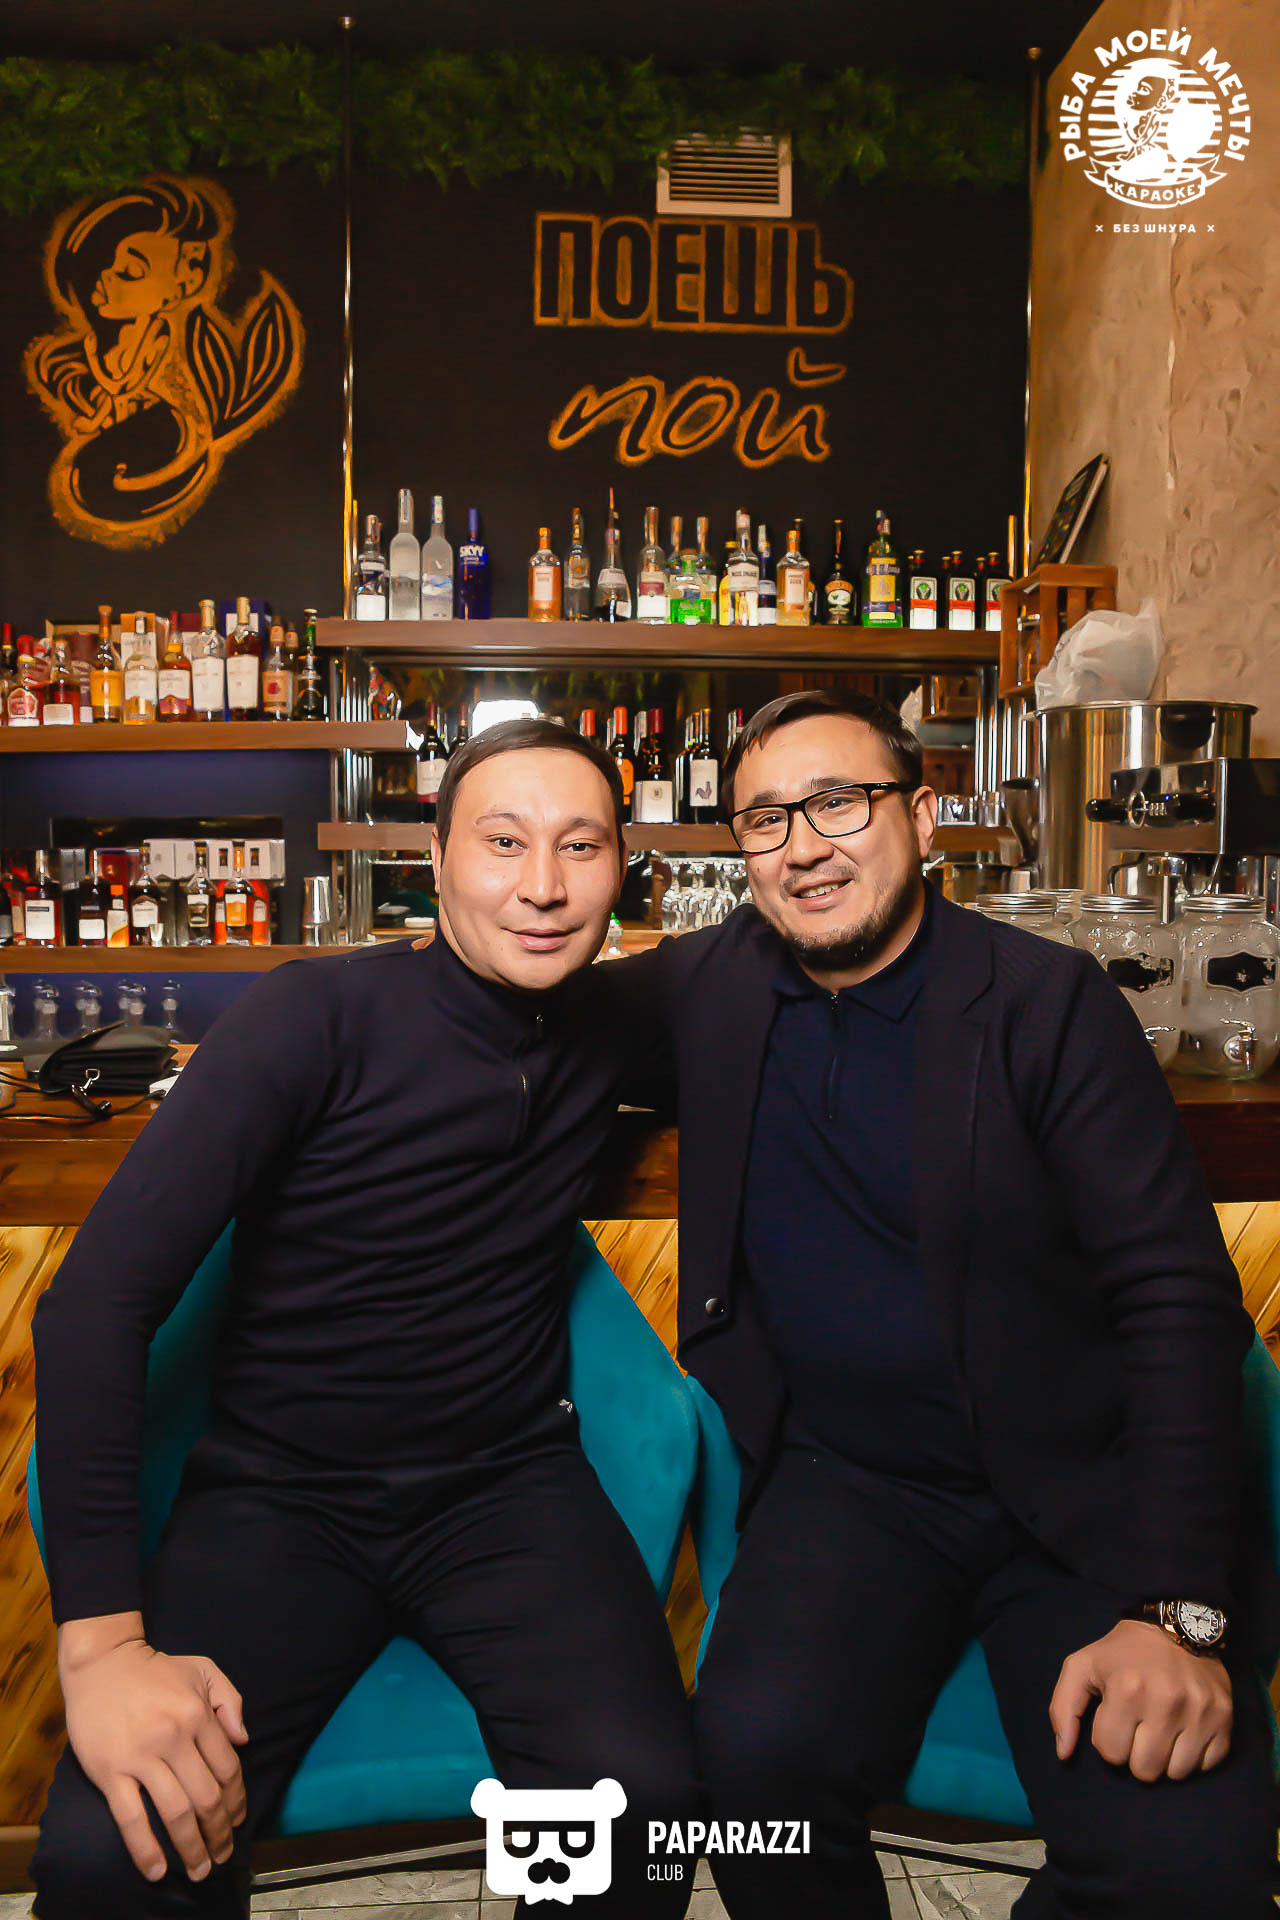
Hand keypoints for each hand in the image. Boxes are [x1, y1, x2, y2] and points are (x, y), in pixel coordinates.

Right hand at [60, 1632, 247, 1882]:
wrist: (103, 1663)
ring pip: (175, 1812)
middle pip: (206, 1797)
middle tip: (223, 1856)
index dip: (237, 1801)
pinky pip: (131, 1818)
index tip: (238, 1822)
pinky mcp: (110, 1771)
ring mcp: (140, 1756)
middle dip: (219, 1833)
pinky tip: (158, 1869)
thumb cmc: (156, 1669)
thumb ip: (230, 1701)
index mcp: (197, 1713)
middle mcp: (174, 1736)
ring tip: (200, 1869)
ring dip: (192, 1848)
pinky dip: (146, 1848)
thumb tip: (244, 1741)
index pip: (227, 1769)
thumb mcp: (203, 1669)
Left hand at [1049, 1619, 1231, 1780]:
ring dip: (1166, 1759)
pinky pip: (1207, 1765)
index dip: (1109, 1740)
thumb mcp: (1082, 1666)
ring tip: (1161, 1731)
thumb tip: (1063, 1755)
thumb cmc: (1124, 1652)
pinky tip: (1185, 1731)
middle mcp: (1166, 1702)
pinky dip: (1194, 1756)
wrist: (1177, 1625)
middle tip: (1139, 1729)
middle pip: (1145, 1771)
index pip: (1111, 1754)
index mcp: (1126, 1689)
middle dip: (1136, 1755)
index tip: (1116, 1720)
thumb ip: (1063, 1708)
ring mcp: (1200, 1712)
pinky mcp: (1225, 1719)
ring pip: (1176, 1774)